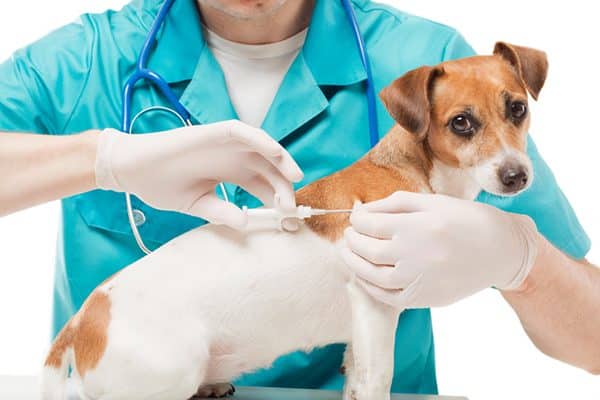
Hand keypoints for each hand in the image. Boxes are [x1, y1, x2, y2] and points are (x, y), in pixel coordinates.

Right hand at [95, 120, 302, 227]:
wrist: (132, 170)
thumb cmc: (161, 185)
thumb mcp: (197, 205)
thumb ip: (221, 212)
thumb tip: (245, 221)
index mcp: (230, 174)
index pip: (261, 185)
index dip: (276, 198)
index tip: (287, 216)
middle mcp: (232, 158)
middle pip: (267, 169)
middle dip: (282, 185)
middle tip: (291, 206)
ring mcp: (224, 144)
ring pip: (261, 148)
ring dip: (280, 159)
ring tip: (294, 176)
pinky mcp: (213, 132)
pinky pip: (242, 132)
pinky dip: (260, 139)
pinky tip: (274, 153)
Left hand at [341, 191, 538, 308]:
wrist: (501, 251)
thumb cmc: (466, 220)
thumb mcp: (433, 201)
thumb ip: (395, 203)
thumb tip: (363, 211)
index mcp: (418, 225)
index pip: (369, 224)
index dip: (357, 220)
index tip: (355, 218)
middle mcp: (416, 253)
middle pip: (367, 249)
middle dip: (351, 240)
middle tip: (348, 234)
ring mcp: (419, 279)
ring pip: (371, 275)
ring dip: (353, 263)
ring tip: (348, 253)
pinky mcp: (424, 298)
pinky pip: (387, 296)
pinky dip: (369, 286)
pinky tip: (363, 276)